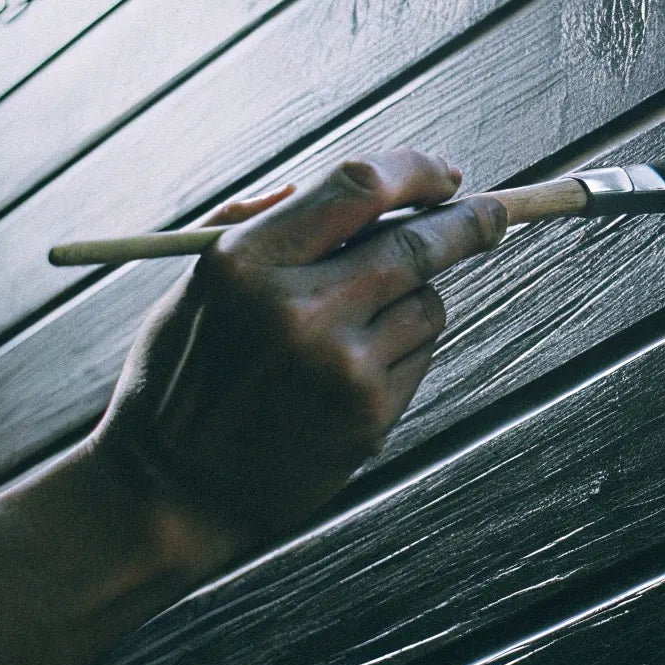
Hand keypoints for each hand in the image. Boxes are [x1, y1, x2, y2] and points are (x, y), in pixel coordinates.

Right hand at [86, 150, 507, 566]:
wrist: (171, 492)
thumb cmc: (185, 376)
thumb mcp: (197, 284)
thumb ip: (266, 224)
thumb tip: (364, 188)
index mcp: (244, 263)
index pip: (359, 186)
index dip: (417, 172)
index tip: (446, 174)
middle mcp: (297, 310)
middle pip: (419, 242)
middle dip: (469, 223)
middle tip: (494, 214)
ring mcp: (340, 366)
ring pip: (429, 301)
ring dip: (418, 295)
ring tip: (363, 321)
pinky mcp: (369, 414)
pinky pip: (421, 353)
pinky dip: (405, 346)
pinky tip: (353, 370)